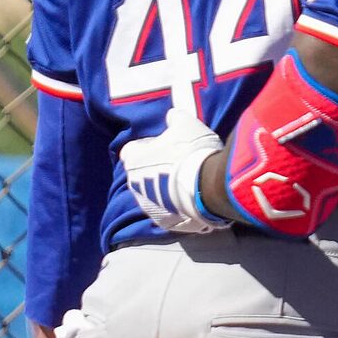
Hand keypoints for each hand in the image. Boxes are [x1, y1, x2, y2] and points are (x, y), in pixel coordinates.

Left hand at [120, 115, 225, 235]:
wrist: (206, 187)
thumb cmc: (191, 152)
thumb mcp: (186, 125)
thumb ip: (175, 119)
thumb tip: (172, 116)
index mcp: (133, 159)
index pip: (131, 151)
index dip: (147, 148)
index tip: (164, 147)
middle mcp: (134, 184)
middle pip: (142, 175)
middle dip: (157, 171)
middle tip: (179, 166)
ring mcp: (148, 205)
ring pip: (154, 195)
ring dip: (166, 190)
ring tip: (189, 184)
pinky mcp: (163, 221)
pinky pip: (168, 212)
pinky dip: (177, 207)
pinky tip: (193, 200)